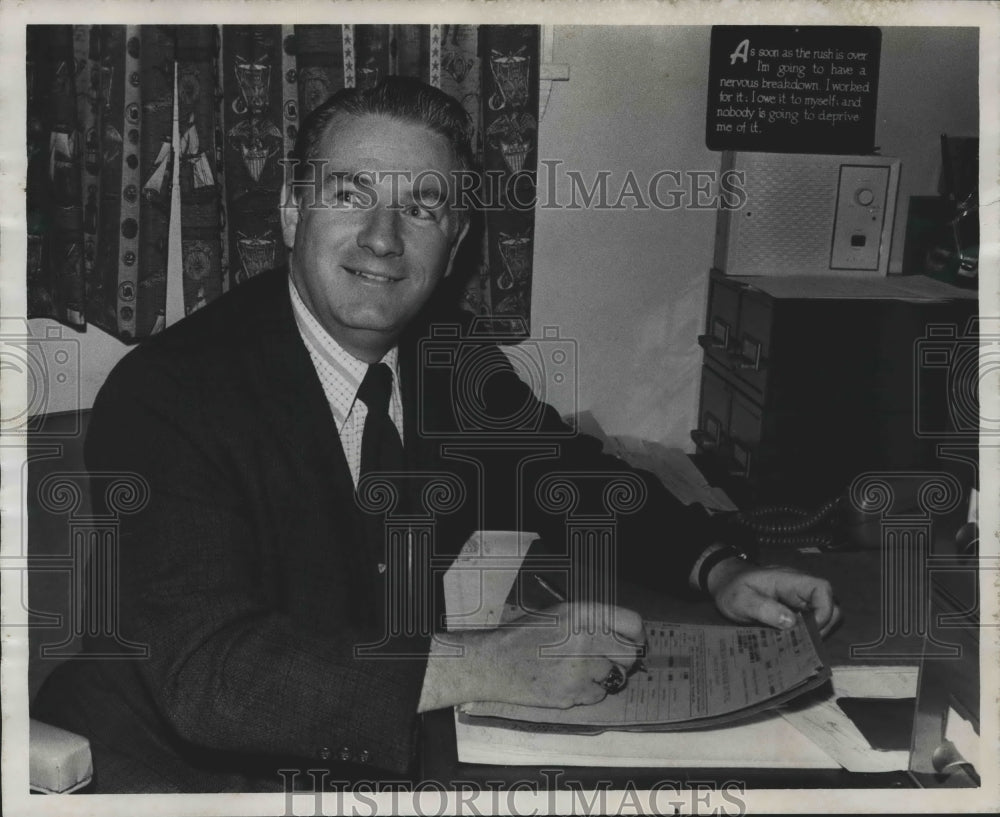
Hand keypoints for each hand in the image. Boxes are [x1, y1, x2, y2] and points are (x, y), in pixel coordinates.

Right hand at [418, 602, 644, 711]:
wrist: (497, 662)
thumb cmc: (525, 636)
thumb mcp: (560, 613)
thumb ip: (592, 621)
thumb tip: (622, 634)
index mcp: (584, 614)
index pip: (632, 624)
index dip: (637, 635)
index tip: (634, 641)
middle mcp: (587, 639)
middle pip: (629, 655)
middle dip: (621, 659)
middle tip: (606, 659)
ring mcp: (582, 669)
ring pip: (615, 677)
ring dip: (603, 676)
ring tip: (579, 670)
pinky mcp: (575, 694)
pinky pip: (598, 695)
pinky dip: (588, 692)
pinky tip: (568, 682)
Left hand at [707, 559, 840, 636]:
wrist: (724, 584)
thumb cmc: (731, 589)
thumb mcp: (741, 600)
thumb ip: (763, 608)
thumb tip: (791, 622)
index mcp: (789, 580)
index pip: (822, 589)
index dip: (823, 610)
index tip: (808, 630)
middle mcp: (799, 588)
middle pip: (830, 604)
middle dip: (823, 626)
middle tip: (803, 642)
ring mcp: (799, 599)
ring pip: (823, 615)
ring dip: (815, 632)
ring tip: (797, 644)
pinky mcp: (795, 609)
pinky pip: (811, 621)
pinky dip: (807, 633)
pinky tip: (793, 643)